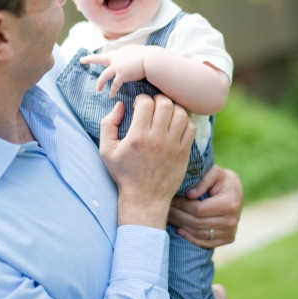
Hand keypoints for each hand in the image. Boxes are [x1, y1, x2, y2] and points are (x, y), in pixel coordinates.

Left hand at [81, 46, 149, 98]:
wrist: (152, 59)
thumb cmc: (151, 57)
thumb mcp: (142, 53)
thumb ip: (138, 58)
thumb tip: (142, 62)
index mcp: (122, 52)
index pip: (112, 54)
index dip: (110, 58)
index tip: (108, 60)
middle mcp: (118, 57)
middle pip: (101, 58)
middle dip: (90, 59)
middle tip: (82, 60)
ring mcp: (118, 66)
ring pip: (104, 75)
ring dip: (100, 83)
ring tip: (98, 89)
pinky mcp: (121, 74)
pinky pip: (115, 84)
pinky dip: (113, 90)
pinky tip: (112, 95)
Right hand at [100, 94, 195, 227]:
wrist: (144, 199)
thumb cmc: (124, 174)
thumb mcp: (106, 151)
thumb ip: (108, 124)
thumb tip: (120, 105)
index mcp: (137, 137)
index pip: (146, 103)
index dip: (141, 99)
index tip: (139, 106)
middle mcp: (157, 139)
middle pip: (165, 104)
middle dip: (158, 99)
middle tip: (154, 106)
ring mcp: (173, 146)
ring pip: (181, 113)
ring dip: (173, 108)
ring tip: (166, 113)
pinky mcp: (184, 152)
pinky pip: (191, 128)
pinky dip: (185, 121)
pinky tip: (176, 125)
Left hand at [169, 165, 243, 247]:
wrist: (236, 192)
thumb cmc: (222, 180)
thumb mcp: (214, 173)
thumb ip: (203, 181)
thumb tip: (190, 195)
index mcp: (229, 204)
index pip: (199, 209)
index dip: (182, 205)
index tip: (171, 200)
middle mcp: (231, 221)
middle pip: (197, 223)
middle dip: (178, 216)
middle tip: (166, 209)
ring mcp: (230, 232)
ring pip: (199, 234)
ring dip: (182, 226)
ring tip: (170, 217)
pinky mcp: (228, 239)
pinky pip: (205, 243)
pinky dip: (190, 238)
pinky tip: (180, 229)